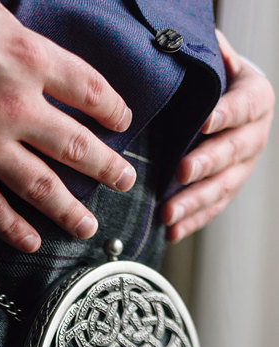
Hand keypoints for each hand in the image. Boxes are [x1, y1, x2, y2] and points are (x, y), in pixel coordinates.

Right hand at [0, 0, 135, 252]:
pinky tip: (32, 242)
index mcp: (28, 55)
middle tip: (125, 183)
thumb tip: (29, 43)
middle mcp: (16, 105)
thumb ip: (14, 31)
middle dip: (108, 169)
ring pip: (44, 188)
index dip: (113, 109)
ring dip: (71, 211)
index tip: (123, 123)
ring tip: (89, 226)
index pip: (89, 88)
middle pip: (78, 145)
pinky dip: (15, 230)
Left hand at [162, 30, 274, 242]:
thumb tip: (187, 38)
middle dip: (206, 164)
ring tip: (168, 213)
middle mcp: (254, 135)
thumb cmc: (213, 82)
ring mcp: (243, 167)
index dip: (227, 113)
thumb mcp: (215, 62)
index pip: (244, 106)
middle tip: (182, 172)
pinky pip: (212, 209)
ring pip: (221, 188)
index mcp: (255, 98)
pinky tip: (171, 232)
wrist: (221, 106)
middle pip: (233, 152)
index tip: (206, 120)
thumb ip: (209, 53)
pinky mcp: (228, 190)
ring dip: (194, 202)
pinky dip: (191, 222)